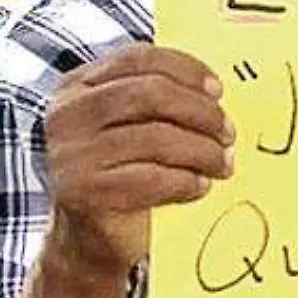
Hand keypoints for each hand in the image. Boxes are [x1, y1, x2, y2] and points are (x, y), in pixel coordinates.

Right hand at [45, 45, 233, 279]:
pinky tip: (200, 185)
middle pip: (150, 94)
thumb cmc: (124, 172)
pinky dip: (186, 181)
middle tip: (229, 133)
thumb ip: (162, 100)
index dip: (185, 69)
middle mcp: (68, 114)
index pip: (138, 59)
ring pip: (156, 137)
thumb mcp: (135, 126)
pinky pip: (152, 179)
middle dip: (200, 112)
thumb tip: (215, 90)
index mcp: (78, 86)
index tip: (218, 90)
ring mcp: (71, 153)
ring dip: (202, 151)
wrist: (90, 238)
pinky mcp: (85, 192)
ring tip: (222, 164)